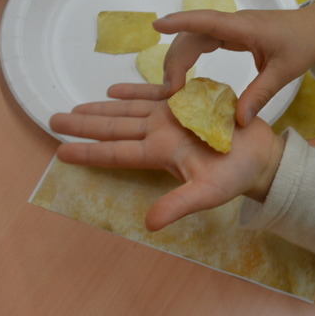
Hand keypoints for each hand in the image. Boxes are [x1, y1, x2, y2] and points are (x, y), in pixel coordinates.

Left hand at [49, 83, 283, 230]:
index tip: (59, 151)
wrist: (262, 156)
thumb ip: (178, 205)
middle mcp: (160, 134)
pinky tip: (115, 89)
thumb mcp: (207, 193)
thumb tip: (148, 225)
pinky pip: (155, 93)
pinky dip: (134, 91)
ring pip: (128, 110)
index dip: (88, 151)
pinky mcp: (189, 101)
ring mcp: (172, 117)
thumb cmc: (237, 175)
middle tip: (52, 119)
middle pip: (114, 127)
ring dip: (102, 107)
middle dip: (84, 124)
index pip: (116, 152)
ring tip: (76, 106)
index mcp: (160, 152)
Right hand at [154, 0, 314, 126]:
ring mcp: (233, 26)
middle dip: (176, 58)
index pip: (206, 21)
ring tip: (172, 87)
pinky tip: (185, 72)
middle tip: (169, 91)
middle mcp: (234, 23)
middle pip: (193, 33)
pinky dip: (191, 54)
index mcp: (244, 28)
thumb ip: (260, 95)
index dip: (181, 21)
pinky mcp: (234, 32)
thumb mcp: (284, 73)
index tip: (157, 26)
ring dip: (180, 57)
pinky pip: (205, 38)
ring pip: (196, 35)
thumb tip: (239, 121)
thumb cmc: (304, 44)